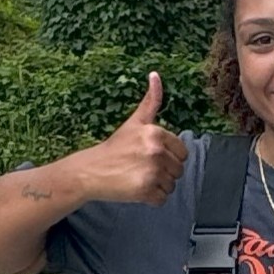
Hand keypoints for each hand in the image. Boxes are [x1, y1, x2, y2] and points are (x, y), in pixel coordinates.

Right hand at [77, 73, 186, 204]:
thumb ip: (151, 101)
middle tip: (142, 168)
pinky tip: (136, 189)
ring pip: (171, 185)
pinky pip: (162, 199)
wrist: (90, 170)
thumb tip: (156, 74)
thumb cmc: (115, 147)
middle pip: (178, 170)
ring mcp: (151, 171)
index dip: (168, 157)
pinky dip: (151, 198)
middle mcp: (155, 151)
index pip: (183, 153)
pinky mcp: (145, 190)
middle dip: (164, 172)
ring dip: (158, 185)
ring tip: (138, 177)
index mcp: (156, 133)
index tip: (149, 156)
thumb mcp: (134, 122)